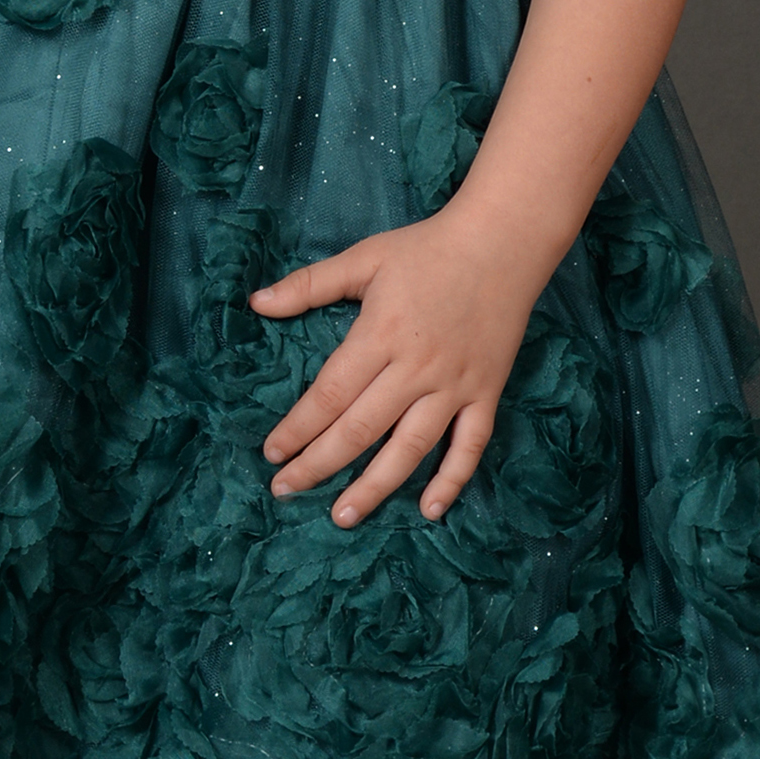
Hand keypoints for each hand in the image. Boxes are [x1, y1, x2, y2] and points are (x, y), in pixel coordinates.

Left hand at [251, 209, 543, 524]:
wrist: (503, 242)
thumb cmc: (426, 249)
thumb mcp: (364, 258)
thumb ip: (309, 284)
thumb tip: (256, 303)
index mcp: (381, 334)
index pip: (331, 394)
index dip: (298, 427)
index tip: (272, 453)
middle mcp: (416, 368)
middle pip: (361, 429)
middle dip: (319, 464)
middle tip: (286, 490)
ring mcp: (455, 385)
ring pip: (410, 448)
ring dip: (374, 487)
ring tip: (342, 516)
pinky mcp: (486, 393)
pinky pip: (470, 446)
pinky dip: (451, 480)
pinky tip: (428, 509)